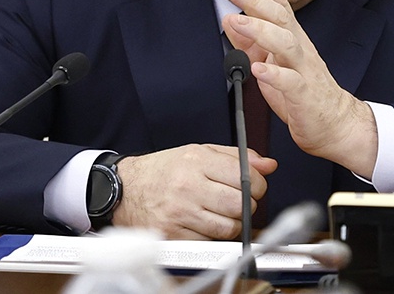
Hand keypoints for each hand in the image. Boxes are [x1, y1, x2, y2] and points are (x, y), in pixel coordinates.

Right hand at [111, 144, 276, 239]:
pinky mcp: (174, 235)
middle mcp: (188, 185)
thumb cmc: (164, 170)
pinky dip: (212, 236)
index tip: (253, 187)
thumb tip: (268, 165)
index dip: (257, 185)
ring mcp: (180, 212)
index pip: (245, 177)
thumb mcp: (199, 152)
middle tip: (237, 201)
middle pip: (240, 205)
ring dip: (231, 223)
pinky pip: (210, 242)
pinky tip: (203, 224)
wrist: (125, 189)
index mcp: (197, 160)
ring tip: (219, 213)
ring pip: (228, 227)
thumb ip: (236, 157)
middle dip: (246, 205)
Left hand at [222, 0, 378, 177]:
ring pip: (285, 43)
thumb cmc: (301, 91)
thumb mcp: (271, 61)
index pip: (278, 4)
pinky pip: (291, 82)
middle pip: (280, 16)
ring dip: (260, 30)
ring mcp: (304, 70)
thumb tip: (230, 20)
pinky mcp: (305, 95)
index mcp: (292, 37)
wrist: (334, 123)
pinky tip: (258, 68)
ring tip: (237, 21)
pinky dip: (274, 74)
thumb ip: (250, 42)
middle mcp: (299, 48)